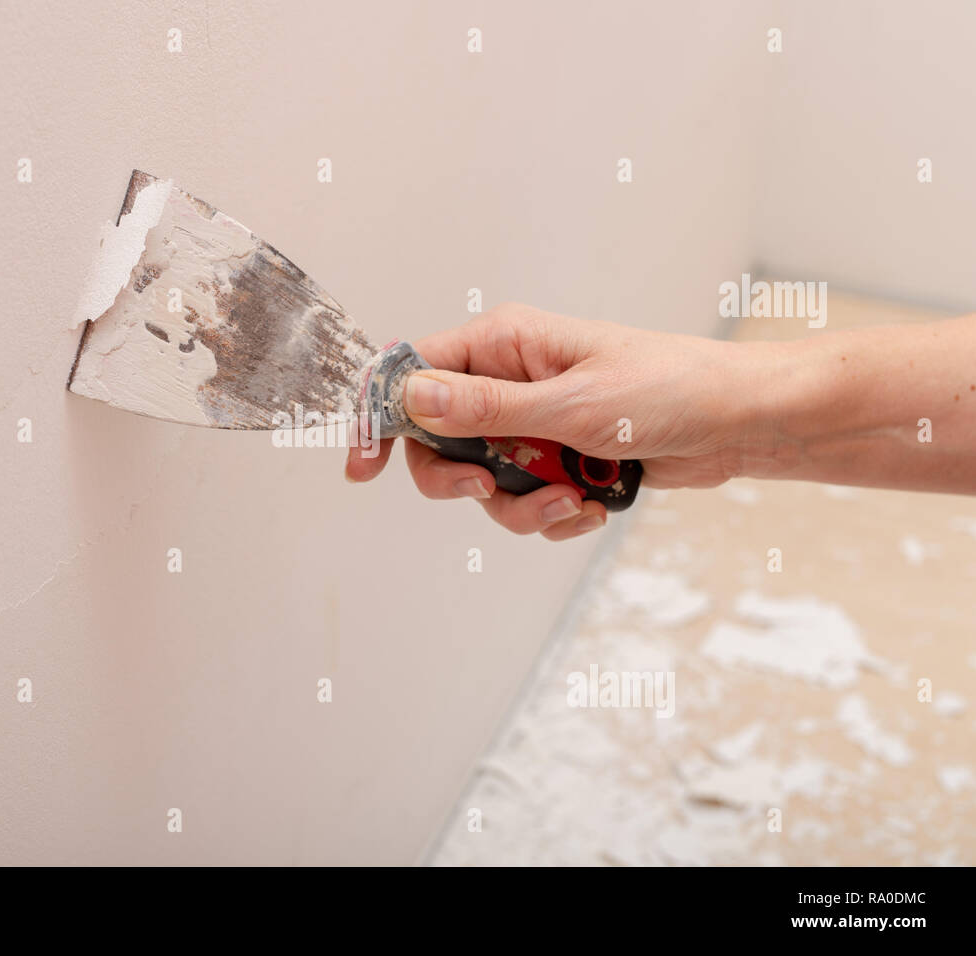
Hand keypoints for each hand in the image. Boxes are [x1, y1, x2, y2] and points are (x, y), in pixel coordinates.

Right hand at [345, 303, 756, 538]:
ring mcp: (533, 422)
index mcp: (503, 344)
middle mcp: (509, 380)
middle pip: (439, 439)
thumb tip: (411, 399)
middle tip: (486, 489)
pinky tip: (592, 508)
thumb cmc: (668, 389)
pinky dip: (552, 515)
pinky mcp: (558, 458)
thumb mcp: (570, 405)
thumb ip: (485, 410)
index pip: (413, 371)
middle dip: (460, 477)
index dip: (380, 416)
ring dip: (521, 506)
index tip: (363, 465)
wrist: (739, 423)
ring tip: (572, 503)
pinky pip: (524, 500)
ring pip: (483, 481)